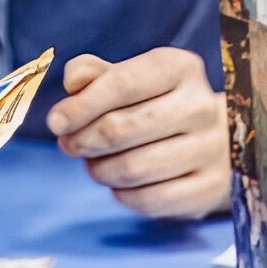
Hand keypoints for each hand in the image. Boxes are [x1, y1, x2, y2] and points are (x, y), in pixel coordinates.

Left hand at [44, 49, 228, 218]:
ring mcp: (211, 148)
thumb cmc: (153, 103)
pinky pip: (149, 199)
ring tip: (94, 163)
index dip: (81, 106)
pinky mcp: (209, 186)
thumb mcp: (125, 77)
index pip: (123, 83)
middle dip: (83, 140)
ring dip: (100, 170)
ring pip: (133, 168)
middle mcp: (200, 106)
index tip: (55, 122)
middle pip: (121, 128)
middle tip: (69, 145)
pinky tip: (119, 183)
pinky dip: (123, 194)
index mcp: (179, 68)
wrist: (211, 138)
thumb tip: (73, 83)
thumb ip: (92, 73)